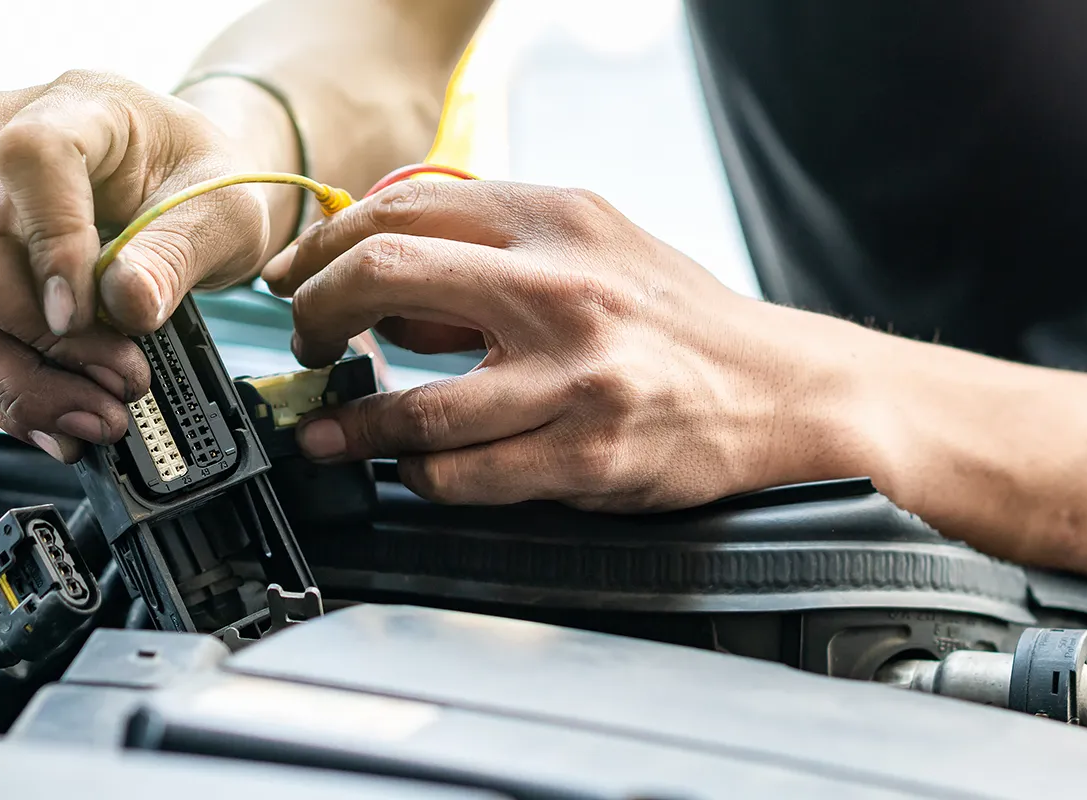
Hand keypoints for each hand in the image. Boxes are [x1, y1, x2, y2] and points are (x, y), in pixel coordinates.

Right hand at [0, 70, 278, 460]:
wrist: (178, 183)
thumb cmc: (198, 179)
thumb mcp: (224, 208)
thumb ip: (178, 250)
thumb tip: (128, 305)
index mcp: (67, 104)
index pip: (30, 160)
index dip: (51, 245)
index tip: (85, 317)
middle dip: (40, 348)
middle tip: (117, 392)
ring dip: (20, 385)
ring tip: (96, 422)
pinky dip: (8, 390)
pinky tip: (61, 424)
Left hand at [262, 180, 870, 511]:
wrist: (784, 391)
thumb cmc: (682, 324)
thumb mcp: (598, 249)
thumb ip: (501, 250)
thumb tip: (389, 280)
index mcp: (560, 219)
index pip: (405, 206)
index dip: (328, 243)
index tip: (302, 276)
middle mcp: (564, 286)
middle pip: (384, 276)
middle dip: (316, 314)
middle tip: (306, 342)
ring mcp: (575, 377)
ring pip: (413, 402)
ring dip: (350, 422)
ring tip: (329, 429)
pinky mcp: (587, 455)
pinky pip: (463, 474)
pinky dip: (417, 473)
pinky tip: (412, 466)